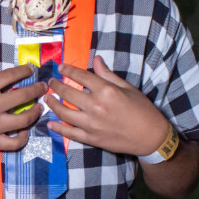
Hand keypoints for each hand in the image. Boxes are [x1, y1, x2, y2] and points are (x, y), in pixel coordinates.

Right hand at [0, 52, 46, 162]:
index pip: (10, 76)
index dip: (24, 71)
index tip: (31, 70)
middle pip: (23, 96)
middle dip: (37, 89)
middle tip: (44, 87)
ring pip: (24, 119)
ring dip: (36, 112)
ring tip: (40, 108)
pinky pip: (15, 142)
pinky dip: (23, 138)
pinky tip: (25, 132)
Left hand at [44, 56, 169, 155]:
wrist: (150, 137)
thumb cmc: (143, 110)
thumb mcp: (128, 88)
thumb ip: (108, 75)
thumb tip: (96, 60)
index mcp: (106, 91)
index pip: (81, 76)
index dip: (68, 70)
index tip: (61, 67)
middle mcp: (96, 106)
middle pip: (68, 93)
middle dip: (56, 86)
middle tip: (50, 83)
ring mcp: (92, 124)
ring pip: (64, 113)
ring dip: (52, 105)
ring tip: (47, 99)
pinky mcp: (91, 139)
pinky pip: (69, 133)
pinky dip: (58, 128)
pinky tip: (50, 123)